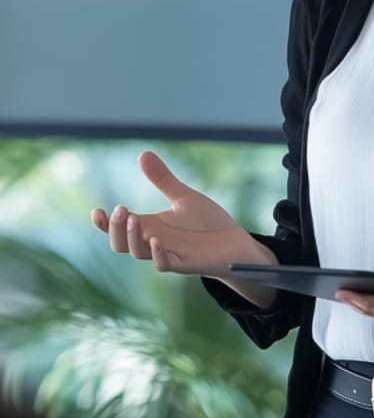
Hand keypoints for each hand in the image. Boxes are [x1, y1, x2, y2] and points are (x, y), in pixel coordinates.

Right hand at [91, 150, 259, 277]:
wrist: (234, 242)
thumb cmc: (207, 222)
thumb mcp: (183, 197)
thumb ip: (163, 179)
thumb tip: (142, 153)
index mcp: (150, 226)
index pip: (118, 228)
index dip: (104, 223)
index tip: (96, 211)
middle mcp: (153, 241)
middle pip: (121, 243)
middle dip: (115, 228)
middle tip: (121, 210)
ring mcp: (167, 254)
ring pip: (138, 253)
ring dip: (133, 238)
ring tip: (134, 219)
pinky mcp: (184, 264)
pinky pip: (164, 264)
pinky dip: (157, 254)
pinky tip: (156, 240)